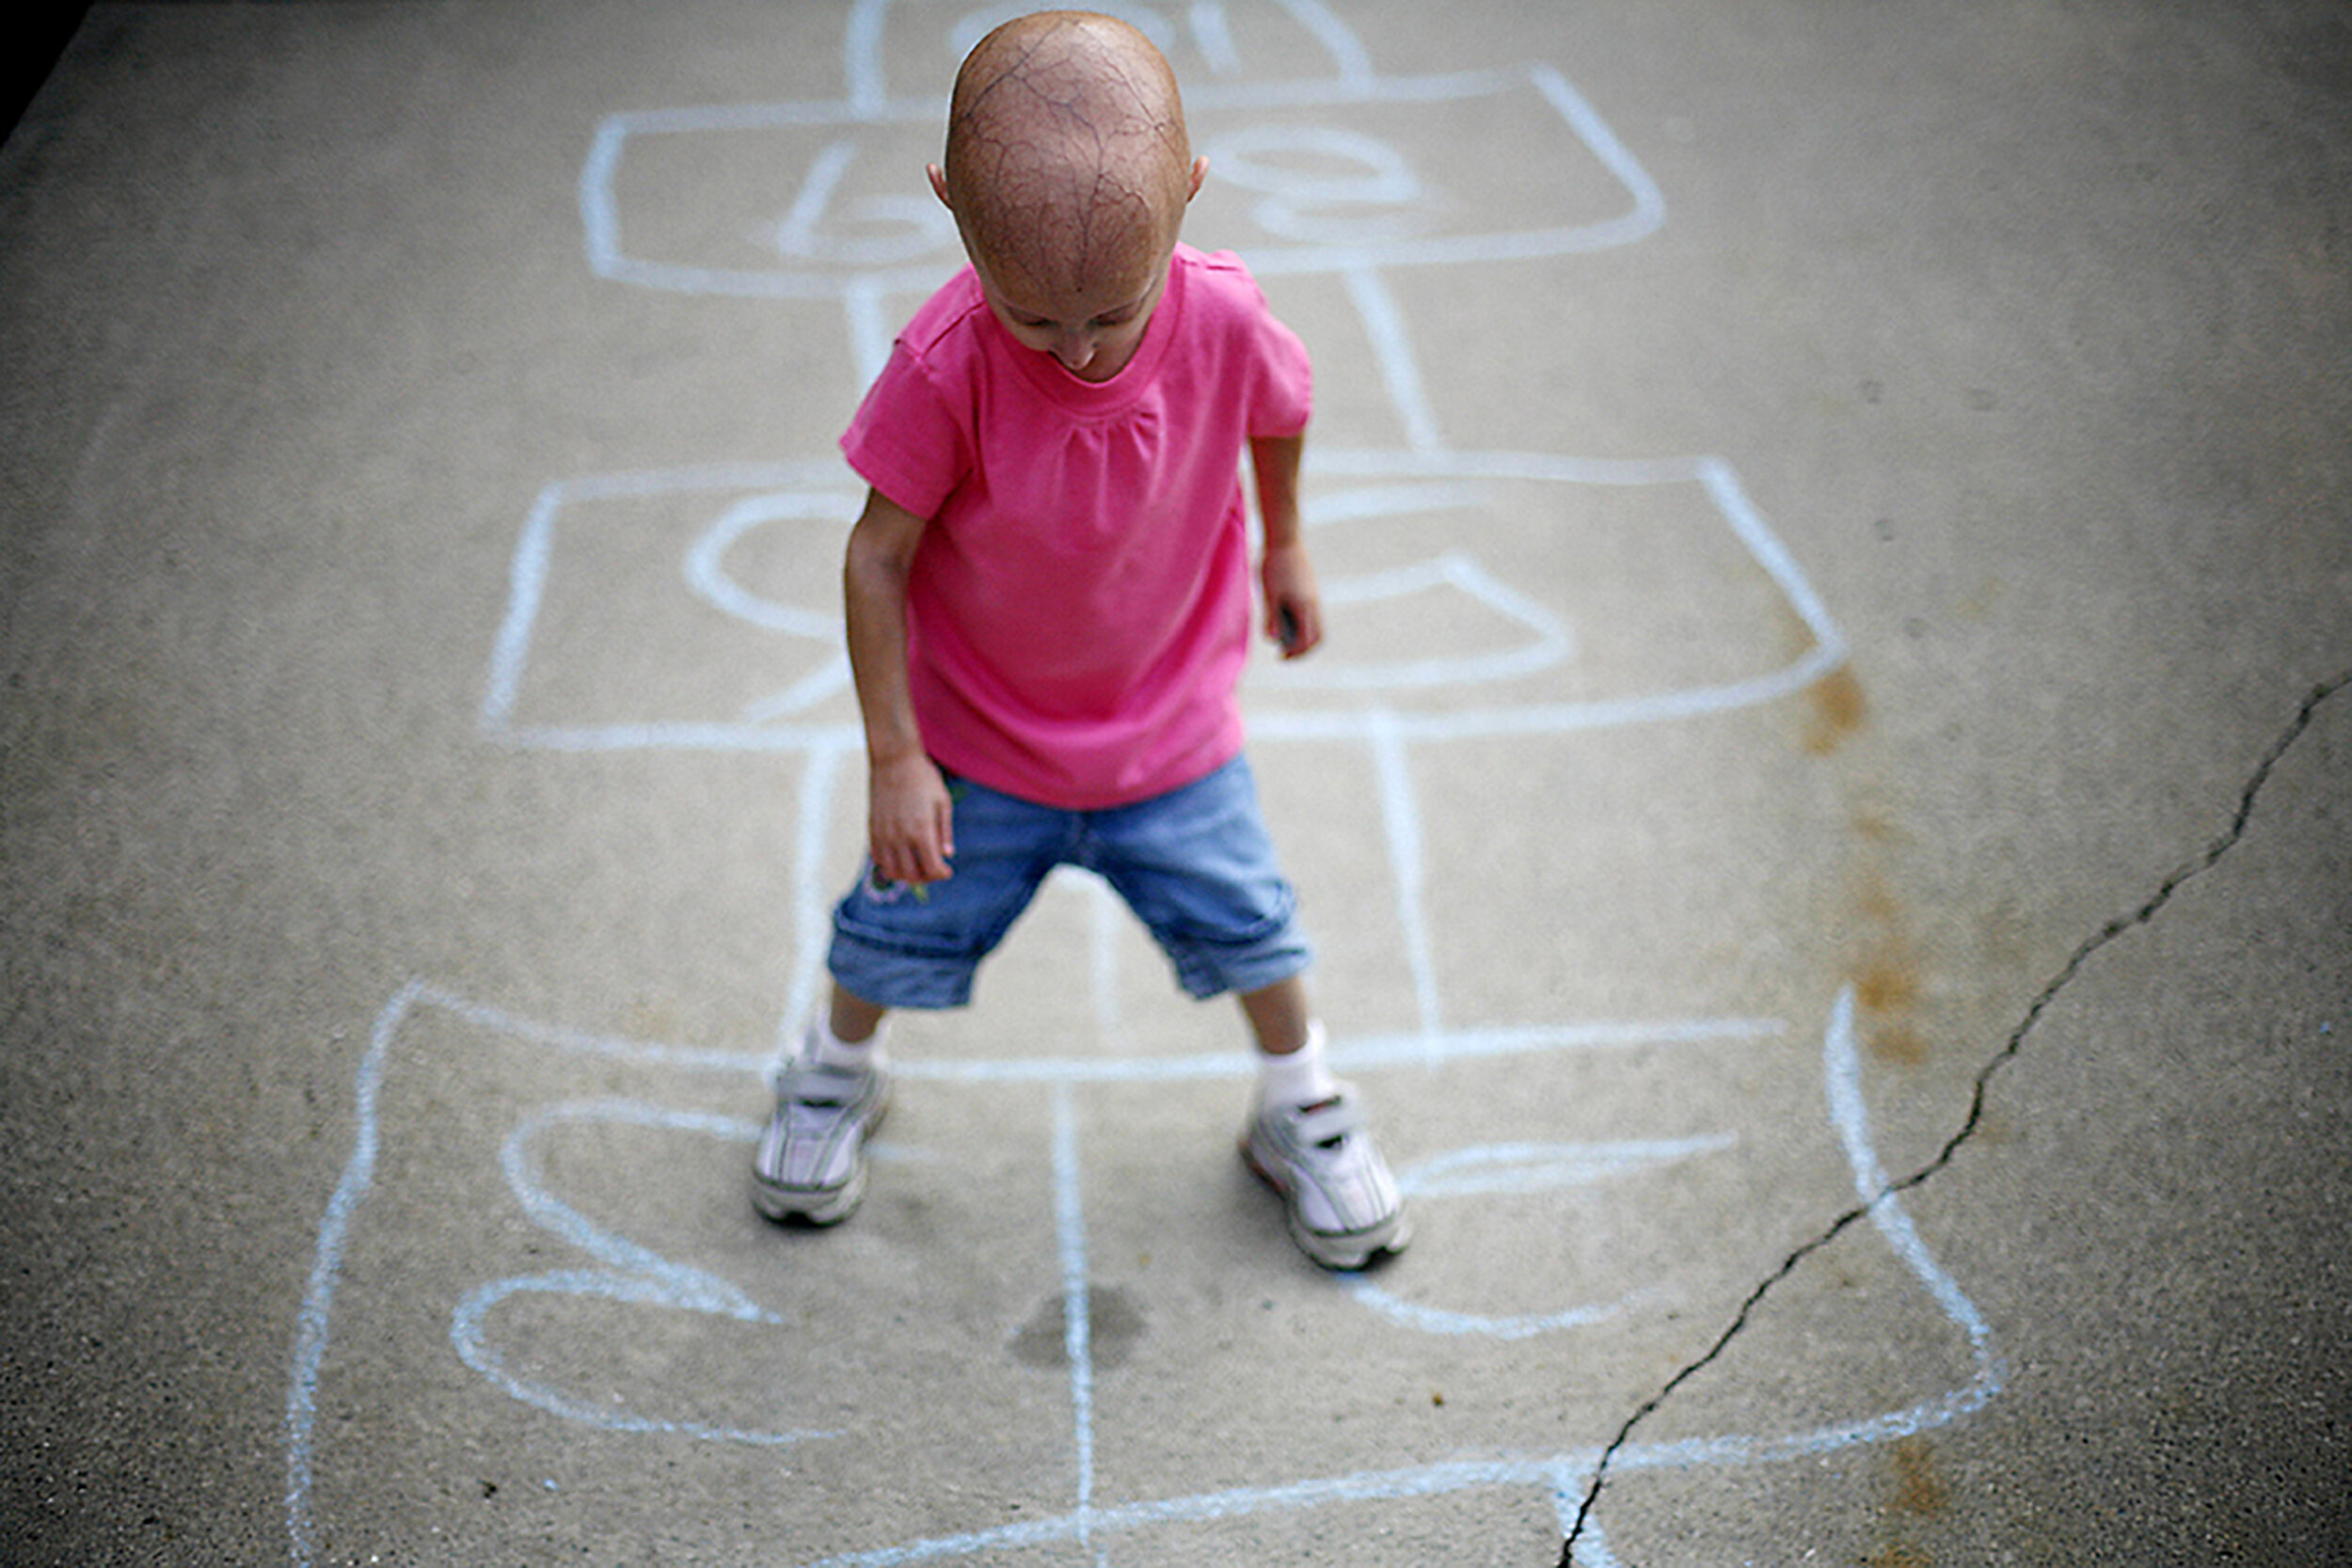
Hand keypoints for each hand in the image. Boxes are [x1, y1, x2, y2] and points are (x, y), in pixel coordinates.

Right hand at [866, 753, 954, 885]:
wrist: (894, 759)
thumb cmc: (923, 777)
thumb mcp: (943, 801)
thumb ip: (945, 831)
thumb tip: (947, 855)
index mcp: (921, 830)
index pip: (931, 868)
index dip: (941, 874)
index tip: (947, 870)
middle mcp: (900, 836)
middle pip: (912, 875)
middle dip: (926, 877)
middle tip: (934, 869)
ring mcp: (884, 834)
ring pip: (892, 871)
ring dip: (907, 875)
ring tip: (918, 867)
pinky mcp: (872, 829)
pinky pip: (878, 859)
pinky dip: (890, 865)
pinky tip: (901, 857)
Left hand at [1260, 541, 1322, 658]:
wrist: (1284, 537)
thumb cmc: (1273, 565)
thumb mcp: (1268, 593)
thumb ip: (1271, 618)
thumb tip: (1273, 640)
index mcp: (1304, 607)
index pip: (1307, 641)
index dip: (1295, 653)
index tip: (1280, 656)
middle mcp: (1314, 603)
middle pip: (1317, 636)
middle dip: (1302, 649)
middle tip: (1284, 653)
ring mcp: (1314, 595)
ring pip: (1315, 624)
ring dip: (1302, 635)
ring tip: (1282, 637)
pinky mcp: (1310, 588)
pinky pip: (1311, 613)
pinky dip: (1301, 623)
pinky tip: (1284, 619)